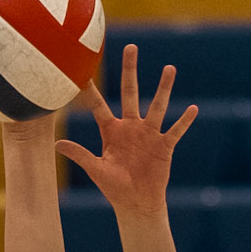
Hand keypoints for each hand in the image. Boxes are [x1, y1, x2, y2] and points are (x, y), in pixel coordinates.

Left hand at [57, 45, 197, 222]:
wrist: (136, 204)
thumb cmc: (115, 188)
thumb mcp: (96, 169)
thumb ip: (79, 154)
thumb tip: (57, 144)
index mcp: (112, 131)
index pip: (99, 106)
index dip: (91, 91)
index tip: (84, 71)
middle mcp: (131, 126)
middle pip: (130, 92)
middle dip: (130, 70)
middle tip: (131, 47)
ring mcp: (149, 134)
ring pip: (157, 106)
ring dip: (164, 88)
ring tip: (170, 69)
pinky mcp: (164, 146)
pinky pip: (175, 131)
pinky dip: (184, 121)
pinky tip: (193, 109)